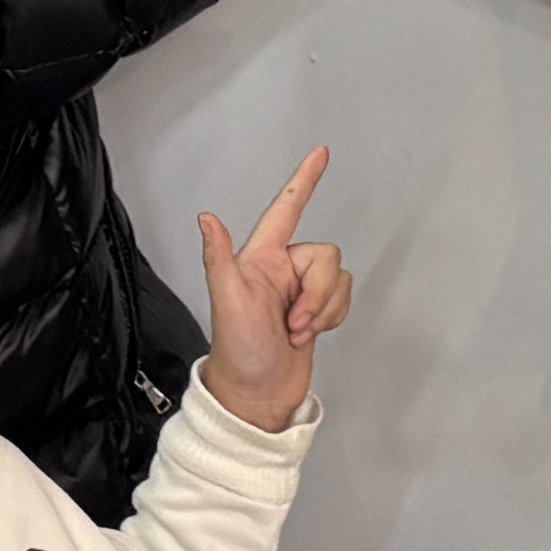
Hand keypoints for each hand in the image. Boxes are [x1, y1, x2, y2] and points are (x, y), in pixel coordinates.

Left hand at [193, 146, 350, 432]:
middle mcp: (281, 269)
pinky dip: (333, 317)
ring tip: (296, 333)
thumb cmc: (238, 352)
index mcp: (259, 259)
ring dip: (323, 310)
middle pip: (324, 257)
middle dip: (317, 294)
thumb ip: (219, 258)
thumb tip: (207, 218)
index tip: (321, 154)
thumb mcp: (227, 301)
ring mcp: (299, 291)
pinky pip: (343, 298)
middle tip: (292, 323)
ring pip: (337, 278)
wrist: (257, 397)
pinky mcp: (316, 311)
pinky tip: (310, 334)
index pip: (285, 210)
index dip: (303, 181)